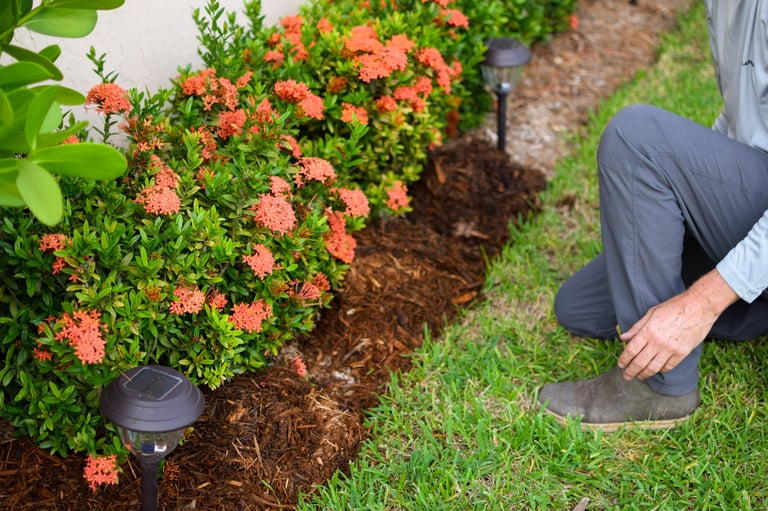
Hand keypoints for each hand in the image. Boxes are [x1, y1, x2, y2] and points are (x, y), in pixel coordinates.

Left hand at [618, 270, 737, 379]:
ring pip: (654, 367)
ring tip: (639, 377)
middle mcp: (658, 342)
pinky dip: (660, 370)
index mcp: (648, 331)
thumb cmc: (674, 307)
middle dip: (631, 371)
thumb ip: (637, 327)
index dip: (624, 360)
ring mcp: (671, 349)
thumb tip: (623, 338)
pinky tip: (655, 371)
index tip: (620, 365)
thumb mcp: (652, 313)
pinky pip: (669, 366)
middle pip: (640, 362)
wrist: (699, 306)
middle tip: (626, 376)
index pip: (631, 350)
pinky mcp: (683, 352)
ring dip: (644, 374)